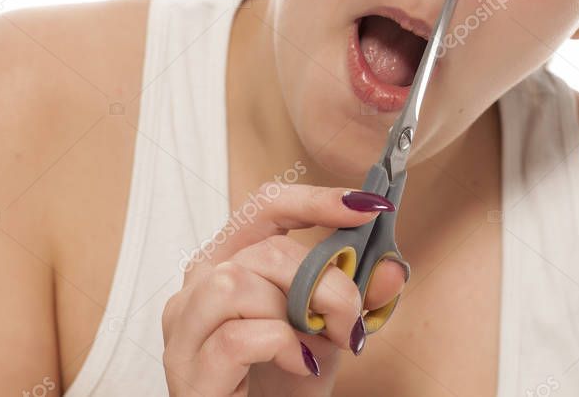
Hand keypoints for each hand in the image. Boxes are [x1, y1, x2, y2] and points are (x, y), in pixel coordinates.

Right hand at [160, 183, 409, 396]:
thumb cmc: (283, 379)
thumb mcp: (328, 328)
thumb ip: (358, 295)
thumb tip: (393, 269)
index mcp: (228, 261)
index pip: (264, 205)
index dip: (316, 200)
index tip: (367, 208)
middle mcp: (197, 287)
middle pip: (264, 250)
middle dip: (324, 282)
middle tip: (350, 320)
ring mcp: (185, 329)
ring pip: (237, 284)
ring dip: (297, 313)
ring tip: (317, 345)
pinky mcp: (188, 371)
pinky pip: (236, 337)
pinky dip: (280, 345)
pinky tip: (298, 364)